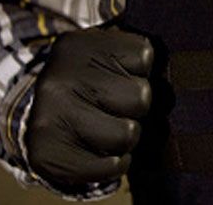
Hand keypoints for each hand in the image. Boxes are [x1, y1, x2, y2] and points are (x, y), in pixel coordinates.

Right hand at [25, 27, 153, 186]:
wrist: (36, 115)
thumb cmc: (89, 81)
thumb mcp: (106, 52)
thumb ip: (135, 54)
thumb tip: (177, 71)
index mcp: (79, 45)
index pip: (145, 56)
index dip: (140, 71)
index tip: (121, 74)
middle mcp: (60, 78)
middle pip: (141, 97)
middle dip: (135, 107)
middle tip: (115, 106)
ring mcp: (50, 116)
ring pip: (128, 133)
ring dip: (126, 136)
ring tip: (106, 127)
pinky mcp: (46, 154)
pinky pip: (112, 167)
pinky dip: (115, 164)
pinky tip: (101, 151)